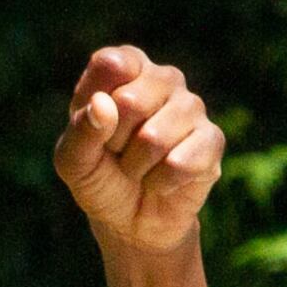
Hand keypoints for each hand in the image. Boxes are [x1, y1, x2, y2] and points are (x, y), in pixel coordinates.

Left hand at [53, 45, 223, 257]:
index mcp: (129, 68)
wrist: (131, 222)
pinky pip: (179, 163)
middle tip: (119, 154)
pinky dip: (160, 183)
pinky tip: (162, 181)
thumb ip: (79, 131)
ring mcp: (192, 107)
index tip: (96, 127)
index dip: (95, 105)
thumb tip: (103, 105)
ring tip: (139, 169)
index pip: (111, 64)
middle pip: (130, 101)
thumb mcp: (74, 161)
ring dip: (137, 167)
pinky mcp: (212, 140)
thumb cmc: (101, 178)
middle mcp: (164, 78)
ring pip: (154, 138)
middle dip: (114, 143)